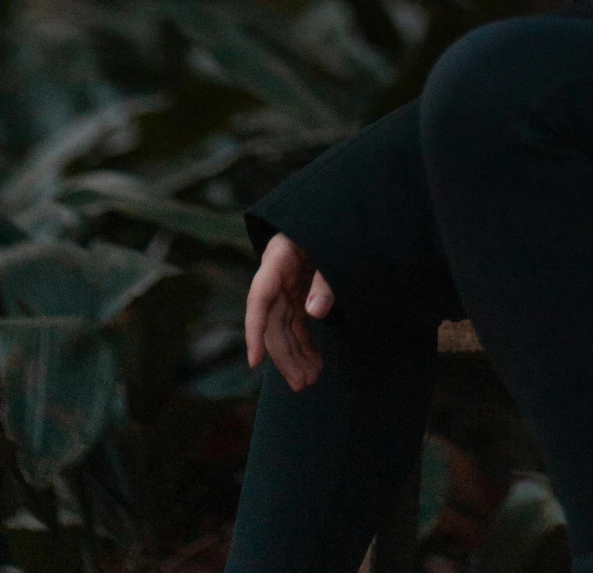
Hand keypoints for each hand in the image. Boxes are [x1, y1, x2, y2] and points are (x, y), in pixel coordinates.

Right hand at [245, 231, 334, 390]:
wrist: (338, 207)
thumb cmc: (335, 223)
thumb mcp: (331, 244)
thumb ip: (324, 278)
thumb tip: (314, 313)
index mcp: (277, 257)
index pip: (259, 298)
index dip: (254, 331)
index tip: (254, 362)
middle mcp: (276, 276)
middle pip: (272, 322)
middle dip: (285, 356)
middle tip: (302, 384)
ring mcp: (287, 286)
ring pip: (283, 328)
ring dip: (295, 355)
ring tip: (310, 380)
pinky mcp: (299, 294)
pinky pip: (296, 324)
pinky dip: (304, 344)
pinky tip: (314, 363)